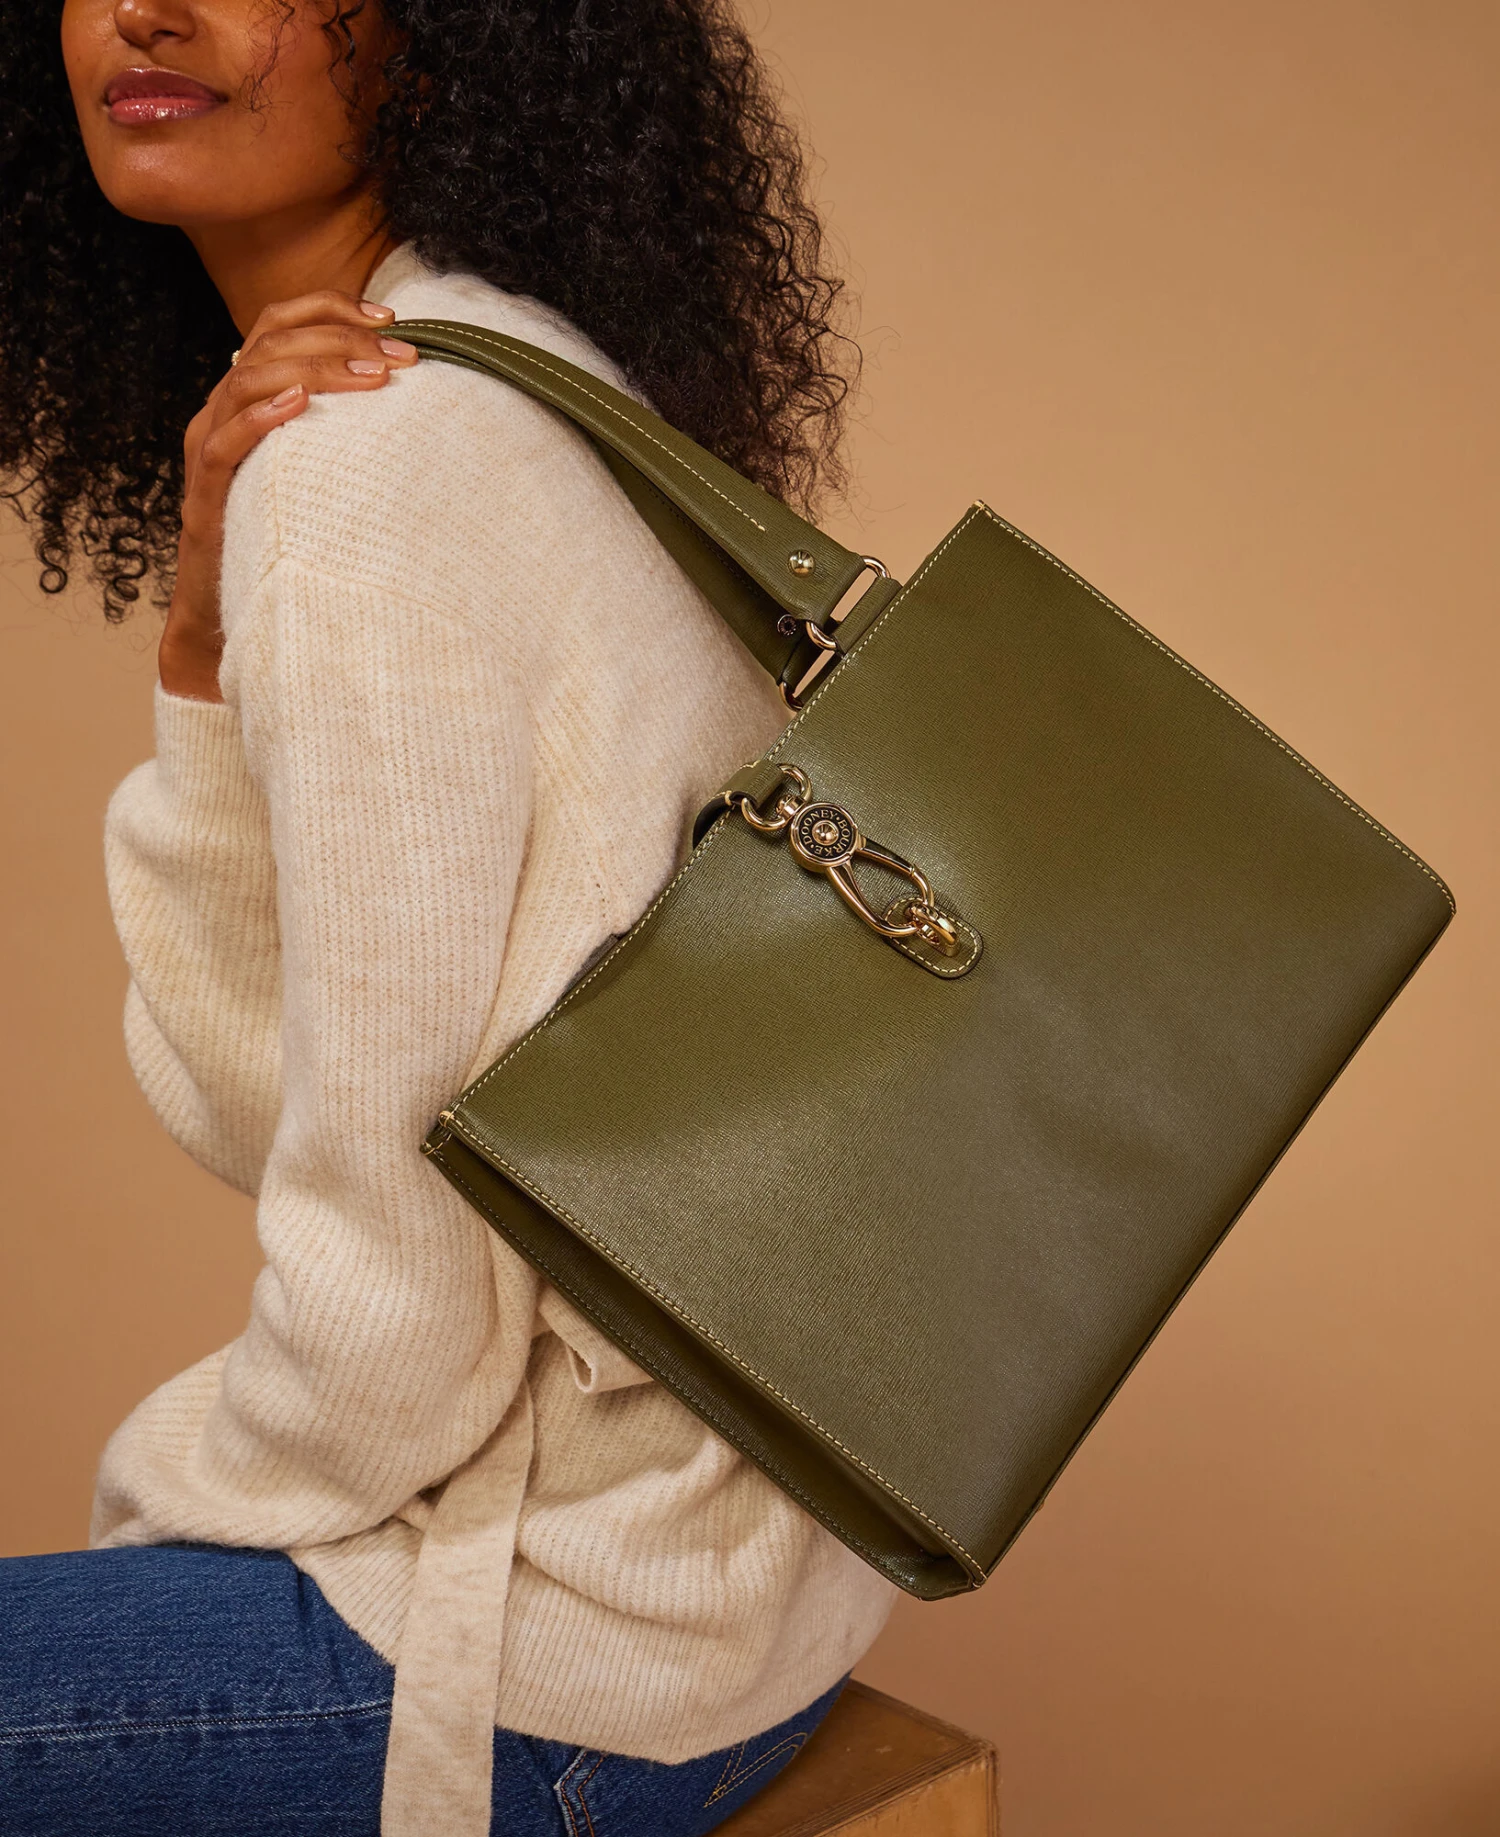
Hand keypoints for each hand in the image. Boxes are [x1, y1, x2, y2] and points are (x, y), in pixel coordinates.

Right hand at [158, 290, 417, 702]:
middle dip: (341, 339)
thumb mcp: (319, 471)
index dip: (330, 308)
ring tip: (369, 376)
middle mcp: (222, 409)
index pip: (277, 323)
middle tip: (402, 356)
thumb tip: (417, 410)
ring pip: (249, 379)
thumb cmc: (284, 535)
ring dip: (314, 369)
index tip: (391, 317)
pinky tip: (299, 405)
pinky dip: (261, 416)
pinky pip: (227, 441)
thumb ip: (347, 433)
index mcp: (249, 394)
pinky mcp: (205, 490)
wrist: (228, 607)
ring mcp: (209, 446)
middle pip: (270, 343)